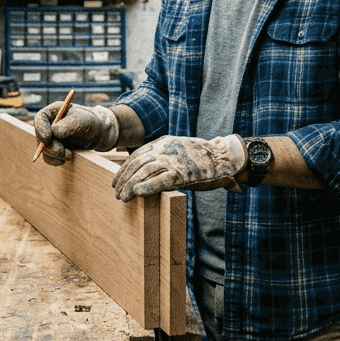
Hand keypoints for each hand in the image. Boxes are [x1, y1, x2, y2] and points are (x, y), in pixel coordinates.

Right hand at [33, 102, 119, 165]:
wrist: (98, 133)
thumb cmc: (91, 122)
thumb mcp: (83, 120)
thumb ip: (69, 124)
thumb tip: (55, 132)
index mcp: (53, 112)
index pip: (40, 119)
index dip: (40, 129)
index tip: (46, 139)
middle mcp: (49, 124)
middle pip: (40, 136)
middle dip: (50, 147)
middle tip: (62, 152)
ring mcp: (51, 137)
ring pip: (44, 149)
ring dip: (56, 155)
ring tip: (70, 154)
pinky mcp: (55, 148)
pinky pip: (49, 157)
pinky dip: (57, 160)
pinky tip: (68, 157)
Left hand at [112, 134, 247, 201]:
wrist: (223, 157)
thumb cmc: (201, 157)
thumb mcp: (178, 150)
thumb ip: (163, 156)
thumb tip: (146, 170)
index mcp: (163, 142)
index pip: (136, 155)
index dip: (124, 169)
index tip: (116, 180)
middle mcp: (165, 149)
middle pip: (137, 164)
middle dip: (124, 179)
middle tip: (116, 192)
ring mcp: (173, 160)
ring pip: (144, 172)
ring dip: (130, 185)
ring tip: (123, 197)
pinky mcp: (182, 172)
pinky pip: (160, 180)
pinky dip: (147, 186)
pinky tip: (137, 193)